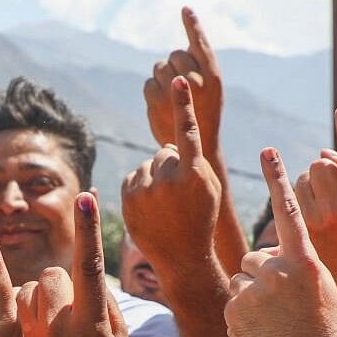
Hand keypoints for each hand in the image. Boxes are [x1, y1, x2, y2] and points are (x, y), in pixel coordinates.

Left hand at [17, 192, 127, 336]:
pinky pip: (1, 310)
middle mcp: (59, 332)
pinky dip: (7, 317)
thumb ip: (104, 299)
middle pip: (48, 277)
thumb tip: (82, 263)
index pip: (89, 268)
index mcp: (92, 326)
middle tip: (58, 321)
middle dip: (52, 289)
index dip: (88, 231)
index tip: (84, 197)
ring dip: (28, 302)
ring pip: (20, 292)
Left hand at [123, 76, 221, 271]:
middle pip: (163, 153)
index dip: (183, 104)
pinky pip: (133, 178)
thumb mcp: (208, 188)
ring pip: (147, 165)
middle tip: (179, 192)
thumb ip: (193, 160)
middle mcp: (168, 179)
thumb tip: (168, 145)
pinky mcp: (128, 198)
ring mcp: (145, 189)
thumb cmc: (201, 217)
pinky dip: (141, 187)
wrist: (182, 256)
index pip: (187, 131)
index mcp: (193, 174)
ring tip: (165, 203)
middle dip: (170, 166)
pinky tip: (151, 206)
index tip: (179, 80)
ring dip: (154, 177)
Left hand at [145, 7, 222, 157]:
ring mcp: (176, 91)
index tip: (185, 9)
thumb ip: (198, 70)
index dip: (192, 25)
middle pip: (173, 55)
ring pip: (159, 68)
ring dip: (161, 79)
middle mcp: (197, 81)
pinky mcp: (158, 102)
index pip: (200, 44)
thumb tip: (180, 52)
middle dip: (173, 66)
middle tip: (180, 88)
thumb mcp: (209, 91)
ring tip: (173, 99)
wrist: (197, 153)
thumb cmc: (204, 117)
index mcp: (213, 76)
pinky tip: (162, 108)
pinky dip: (152, 93)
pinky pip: (148, 84)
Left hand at [225, 148, 336, 336]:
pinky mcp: (234, 312)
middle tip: (282, 303)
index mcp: (303, 260)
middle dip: (262, 275)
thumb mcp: (320, 283)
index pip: (288, 211)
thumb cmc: (322, 323)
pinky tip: (262, 331)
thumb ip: (295, 259)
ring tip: (274, 319)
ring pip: (242, 281)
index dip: (278, 178)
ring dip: (252, 295)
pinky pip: (233, 303)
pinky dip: (243, 315)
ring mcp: (253, 293)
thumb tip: (267, 249)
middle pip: (254, 257)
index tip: (268, 150)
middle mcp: (277, 271)